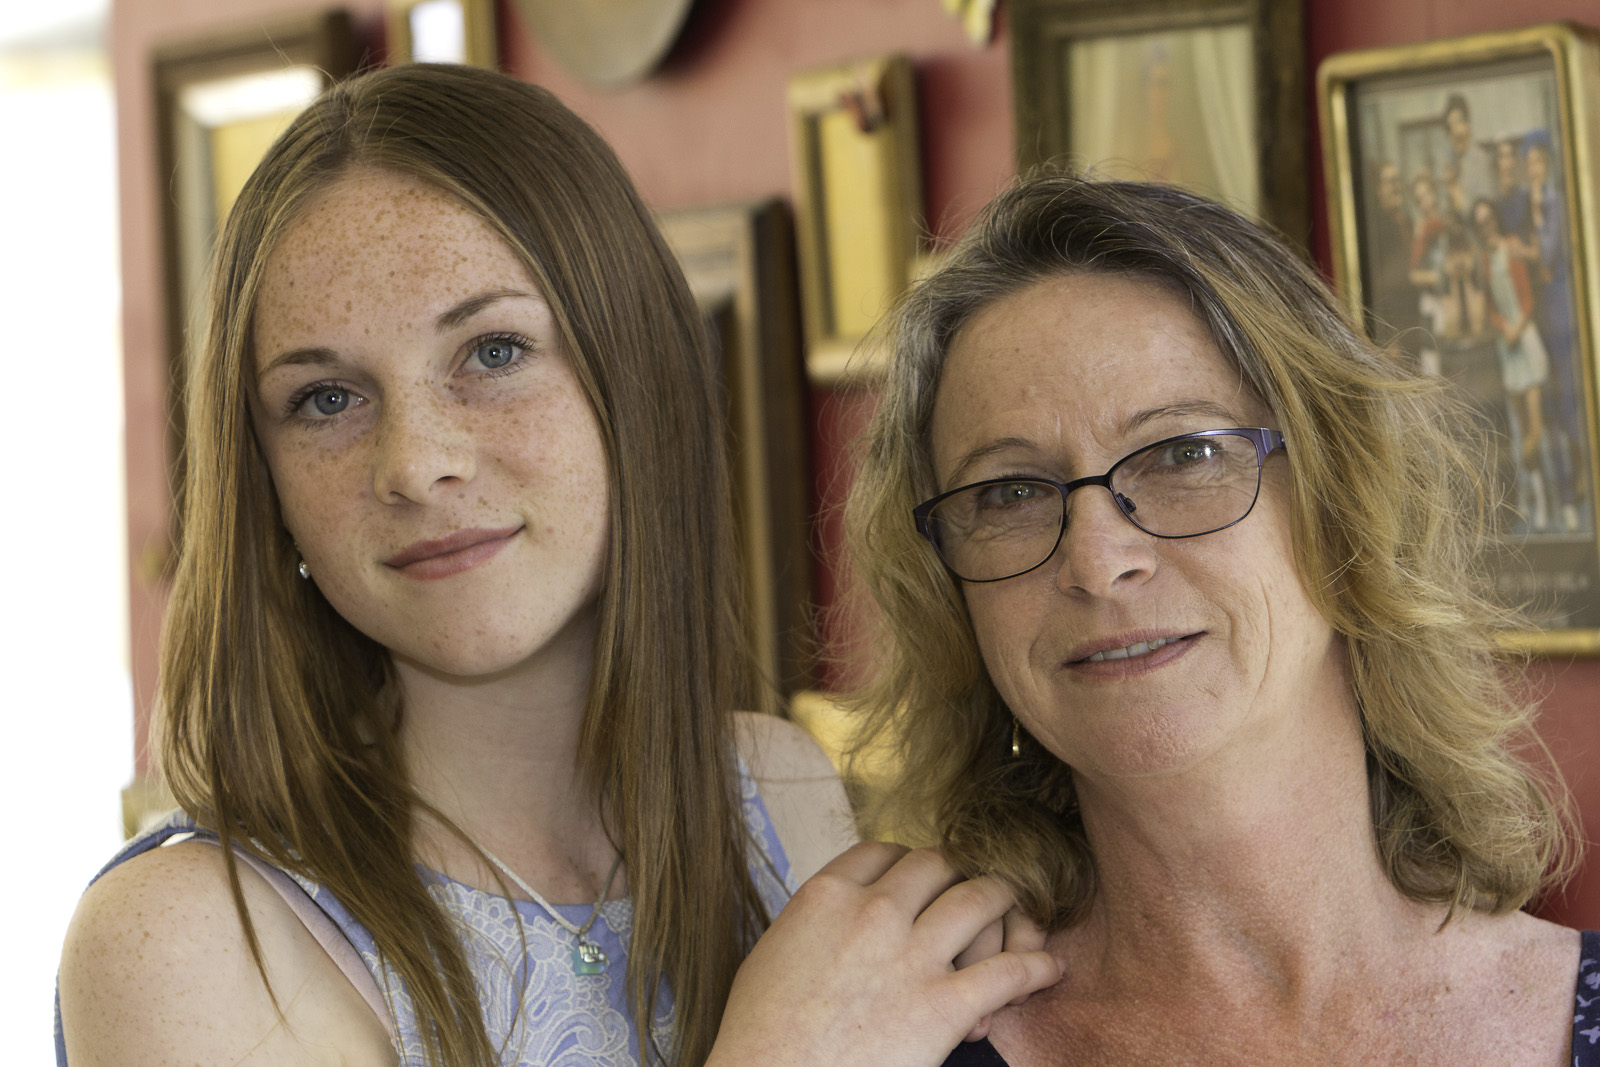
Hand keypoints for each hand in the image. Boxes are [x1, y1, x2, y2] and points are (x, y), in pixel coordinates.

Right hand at [707, 842, 1062, 1066]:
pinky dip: (1036, 967)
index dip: (908, 863)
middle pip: (938, 863)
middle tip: (971, 896)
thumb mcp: (773, 954)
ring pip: (981, 898)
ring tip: (1021, 917)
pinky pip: (1008, 971)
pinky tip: (1048, 970)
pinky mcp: (943, 1007)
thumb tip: (838, 914)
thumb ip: (815, 921)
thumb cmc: (760, 1036)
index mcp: (827, 896)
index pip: (885, 850)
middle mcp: (874, 913)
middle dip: (959, 876)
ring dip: (1007, 905)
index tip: (919, 882)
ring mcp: (911, 957)